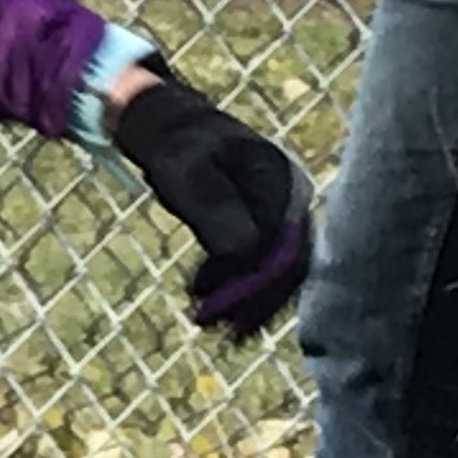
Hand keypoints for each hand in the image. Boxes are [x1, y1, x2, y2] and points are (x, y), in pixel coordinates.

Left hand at [107, 63, 313, 341]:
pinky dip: (237, 282)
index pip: (283, 251)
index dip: (256, 290)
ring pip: (271, 264)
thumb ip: (216, 213)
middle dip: (252, 301)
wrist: (167, 124)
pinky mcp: (261, 217)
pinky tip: (210, 299)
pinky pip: (258, 257)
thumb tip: (245, 255)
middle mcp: (290, 197)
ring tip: (211, 323)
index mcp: (282, 183)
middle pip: (284, 264)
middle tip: (220, 332)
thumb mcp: (188, 176)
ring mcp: (278, 207)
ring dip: (244, 297)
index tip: (226, 317)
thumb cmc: (175, 146)